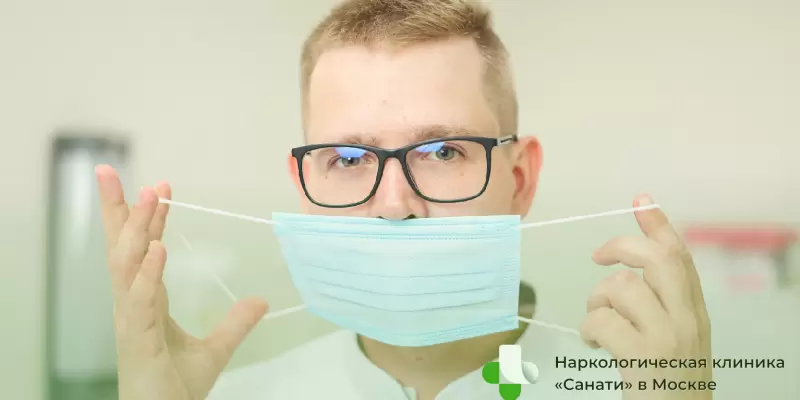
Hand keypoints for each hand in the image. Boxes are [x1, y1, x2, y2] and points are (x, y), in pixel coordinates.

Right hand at [96, 165, 267, 399]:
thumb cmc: (175, 389)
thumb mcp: (215, 349)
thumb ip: (235, 323)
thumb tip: (261, 301)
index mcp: (146, 301)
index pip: (142, 249)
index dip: (147, 219)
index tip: (158, 186)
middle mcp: (133, 304)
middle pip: (120, 248)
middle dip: (116, 209)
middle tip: (109, 170)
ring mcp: (132, 320)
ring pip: (126, 265)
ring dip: (138, 229)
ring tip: (151, 195)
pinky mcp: (138, 339)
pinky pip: (140, 300)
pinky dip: (148, 273)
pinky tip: (158, 248)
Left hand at [580, 195, 712, 399]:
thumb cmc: (671, 382)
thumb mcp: (679, 338)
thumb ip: (664, 304)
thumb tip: (630, 272)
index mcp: (695, 312)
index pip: (680, 256)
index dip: (659, 224)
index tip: (641, 200)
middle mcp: (687, 320)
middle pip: (658, 259)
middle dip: (623, 246)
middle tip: (598, 256)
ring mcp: (666, 337)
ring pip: (622, 287)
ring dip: (597, 299)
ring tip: (597, 322)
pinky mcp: (643, 356)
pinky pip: (602, 320)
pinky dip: (589, 328)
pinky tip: (593, 344)